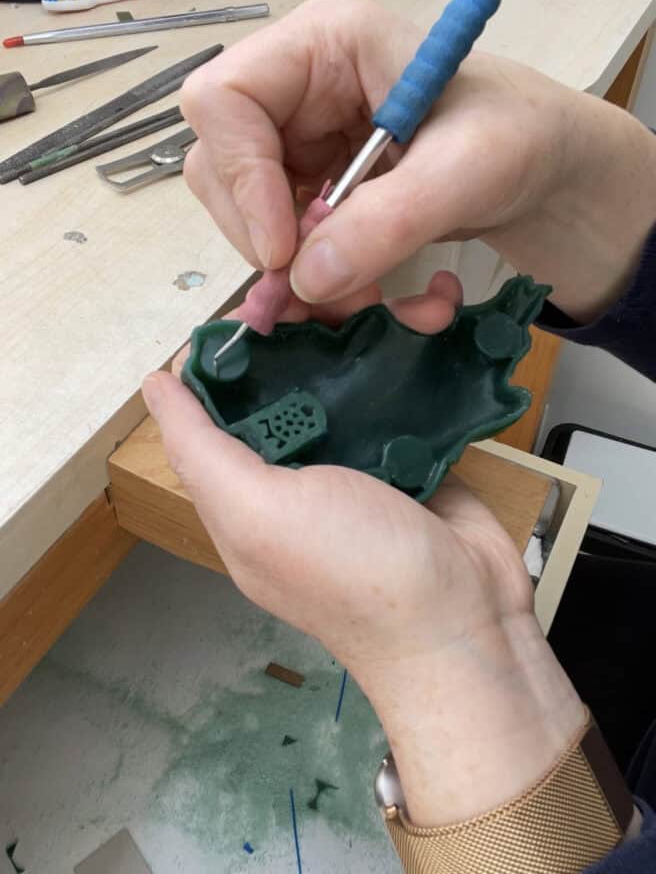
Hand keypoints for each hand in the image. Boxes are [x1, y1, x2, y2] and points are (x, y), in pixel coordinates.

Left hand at [142, 272, 583, 826]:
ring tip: (382, 296)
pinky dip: (408, 359)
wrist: (465, 621)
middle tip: (329, 285)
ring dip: (359, 336)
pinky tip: (421, 319)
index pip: (215, 405)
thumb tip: (153, 385)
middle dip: (300, 329)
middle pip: (281, 383)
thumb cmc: (354, 571)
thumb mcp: (258, 514)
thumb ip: (201, 450)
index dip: (226, 351)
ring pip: (341, 380)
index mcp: (244, 491)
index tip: (257, 301)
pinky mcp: (408, 454)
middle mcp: (293, 473)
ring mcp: (355, 463)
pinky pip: (397, 393)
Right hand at [182, 0, 655, 324]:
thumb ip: (389, 221)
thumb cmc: (519, 137)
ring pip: (247, 219)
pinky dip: (322, 286)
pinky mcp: (311, 190)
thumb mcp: (468, 171)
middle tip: (325, 290)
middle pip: (221, 167)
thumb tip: (306, 279)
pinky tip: (375, 301)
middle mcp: (295, 89)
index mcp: (323, 43)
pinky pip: (284, 247)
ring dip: (299, 276)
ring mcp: (299, 142)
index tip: (283, 249)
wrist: (543, 170)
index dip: (240, 178)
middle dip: (269, 241)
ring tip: (365, 304)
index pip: (223, 99)